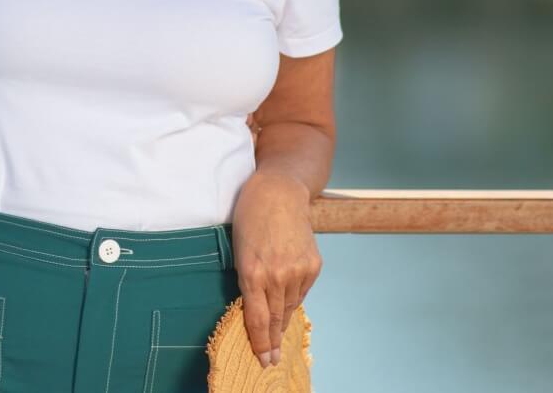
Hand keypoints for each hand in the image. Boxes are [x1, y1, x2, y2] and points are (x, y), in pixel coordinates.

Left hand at [230, 170, 320, 368]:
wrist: (279, 193)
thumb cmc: (250, 217)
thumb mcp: (238, 250)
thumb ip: (247, 280)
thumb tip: (256, 308)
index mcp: (252, 272)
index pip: (257, 317)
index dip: (260, 342)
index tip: (263, 359)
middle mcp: (277, 275)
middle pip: (275, 317)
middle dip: (273, 341)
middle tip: (272, 359)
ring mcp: (298, 271)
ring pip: (290, 306)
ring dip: (283, 321)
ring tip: (278, 337)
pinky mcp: (314, 265)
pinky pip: (302, 292)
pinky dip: (294, 299)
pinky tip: (288, 304)